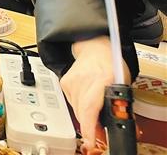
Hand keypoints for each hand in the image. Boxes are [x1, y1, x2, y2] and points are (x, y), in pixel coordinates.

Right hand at [63, 36, 130, 151]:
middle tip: (99, 133)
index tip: (91, 139)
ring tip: (95, 113)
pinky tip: (86, 99)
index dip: (90, 127)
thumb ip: (119, 104)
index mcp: (102, 78)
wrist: (94, 47)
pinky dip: (79, 107)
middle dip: (91, 126)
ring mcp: (71, 80)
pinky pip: (71, 103)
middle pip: (83, 112)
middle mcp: (83, 79)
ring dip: (86, 116)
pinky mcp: (63, 83)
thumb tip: (116, 123)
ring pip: (76, 110)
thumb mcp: (123, 84)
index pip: (90, 107)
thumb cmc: (111, 64)